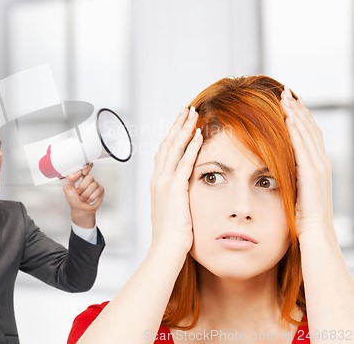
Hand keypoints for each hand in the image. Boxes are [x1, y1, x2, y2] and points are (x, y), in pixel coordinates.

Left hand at [63, 164, 103, 227]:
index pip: (86, 168)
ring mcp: (95, 184)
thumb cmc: (74, 200)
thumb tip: (78, 172)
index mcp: (81, 177)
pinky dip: (91, 197)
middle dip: (82, 187)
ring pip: (93, 185)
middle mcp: (89, 180)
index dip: (87, 168)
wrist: (80, 210)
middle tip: (79, 192)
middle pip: (90, 177)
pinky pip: (98, 191)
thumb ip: (70, 178)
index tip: (84, 172)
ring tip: (83, 197)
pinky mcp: (101, 190)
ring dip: (86, 194)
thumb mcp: (67, 188)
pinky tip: (89, 199)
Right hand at [150, 106, 202, 252]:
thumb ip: (176, 196)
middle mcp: (158, 178)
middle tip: (186, 109)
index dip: (172, 135)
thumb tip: (184, 191)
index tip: (180, 123)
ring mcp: (165, 182)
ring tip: (193, 114)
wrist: (165, 248)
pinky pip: (185, 162)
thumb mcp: (172, 210)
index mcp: (157, 183)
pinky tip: (199, 134)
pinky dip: (191, 146)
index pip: (164, 152)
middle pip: (167, 144)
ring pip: (174, 148)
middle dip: (177, 125)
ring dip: (184, 129)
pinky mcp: (175, 189)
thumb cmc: (171, 234)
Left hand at [280, 88, 333, 236]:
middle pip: (309, 128)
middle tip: (286, 91)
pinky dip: (296, 131)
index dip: (299, 117)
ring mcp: (319, 167)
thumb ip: (290, 174)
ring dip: (296, 113)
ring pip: (307, 133)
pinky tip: (288, 117)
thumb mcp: (295, 189)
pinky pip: (303, 147)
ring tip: (285, 97)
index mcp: (316, 166)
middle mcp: (321, 163)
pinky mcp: (313, 174)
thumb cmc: (301, 217)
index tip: (288, 101)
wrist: (314, 235)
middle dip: (298, 109)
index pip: (308, 134)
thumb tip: (276, 165)